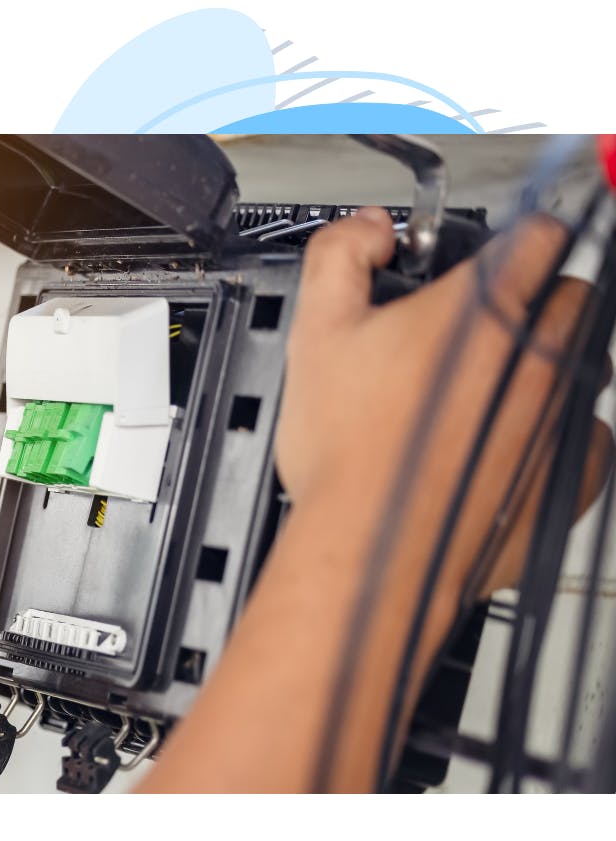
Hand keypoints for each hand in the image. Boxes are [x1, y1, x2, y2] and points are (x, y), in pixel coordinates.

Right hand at [138, 208, 612, 791]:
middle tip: (478, 333)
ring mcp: (565, 416)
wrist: (372, 550)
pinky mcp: (574, 477)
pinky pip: (591, 437)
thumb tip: (370, 227)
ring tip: (487, 399)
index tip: (504, 251)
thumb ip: (340, 255)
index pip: (541, 233)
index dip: (518, 236)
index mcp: (484, 307)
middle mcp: (539, 354)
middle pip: (572, 295)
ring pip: (586, 365)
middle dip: (535, 301)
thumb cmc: (348, 453)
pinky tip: (507, 449)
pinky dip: (560, 435)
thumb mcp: (315, 331)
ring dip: (550, 367)